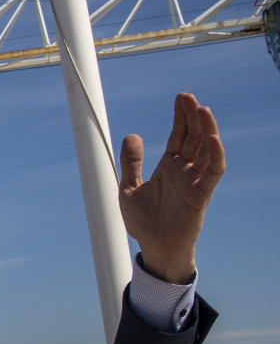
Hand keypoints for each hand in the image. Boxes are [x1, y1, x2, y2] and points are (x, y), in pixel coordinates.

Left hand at [119, 92, 222, 283]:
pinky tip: (212, 138)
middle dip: (193, 116)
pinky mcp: (201, 195)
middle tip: (189, 96)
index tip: (182, 98)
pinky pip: (213, 172)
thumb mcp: (129, 188)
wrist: (153, 247)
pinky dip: (215, 155)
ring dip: (206, 129)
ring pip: (206, 150)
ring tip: (203, 109)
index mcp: (169, 167)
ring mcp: (194, 181)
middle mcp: (184, 171)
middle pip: (194, 138)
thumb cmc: (144, 221)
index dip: (181, 117)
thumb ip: (131, 163)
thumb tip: (132, 135)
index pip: (179, 136)